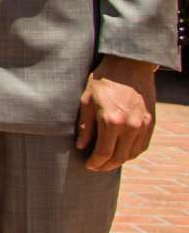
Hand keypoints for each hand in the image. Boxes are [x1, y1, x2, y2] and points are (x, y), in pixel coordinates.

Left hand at [77, 56, 158, 171]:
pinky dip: (132, 152)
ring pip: (133, 153)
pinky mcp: (151, 122)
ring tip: (108, 162)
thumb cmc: (103, 80)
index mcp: (112, 121)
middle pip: (119, 157)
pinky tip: (122, 152)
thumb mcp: (86, 99)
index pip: (104, 152)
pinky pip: (143, 145)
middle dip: (106, 165)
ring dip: (120, 161)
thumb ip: (85, 126)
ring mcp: (143, 125)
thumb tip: (82, 146)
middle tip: (96, 167)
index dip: (95, 162)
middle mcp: (130, 126)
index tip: (88, 165)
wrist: (130, 65)